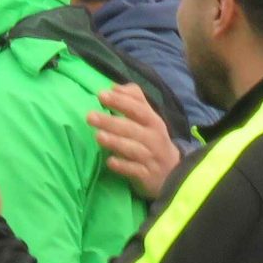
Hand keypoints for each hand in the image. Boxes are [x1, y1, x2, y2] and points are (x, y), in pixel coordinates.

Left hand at [88, 84, 179, 198]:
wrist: (172, 173)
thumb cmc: (152, 140)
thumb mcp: (148, 119)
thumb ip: (133, 100)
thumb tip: (113, 86)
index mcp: (153, 121)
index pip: (138, 108)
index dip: (121, 101)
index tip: (102, 95)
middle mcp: (153, 137)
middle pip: (132, 128)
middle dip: (111, 122)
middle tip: (90, 116)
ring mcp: (151, 157)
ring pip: (133, 149)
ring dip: (115, 142)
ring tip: (98, 136)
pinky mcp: (147, 175)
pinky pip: (134, 170)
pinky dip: (123, 166)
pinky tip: (110, 162)